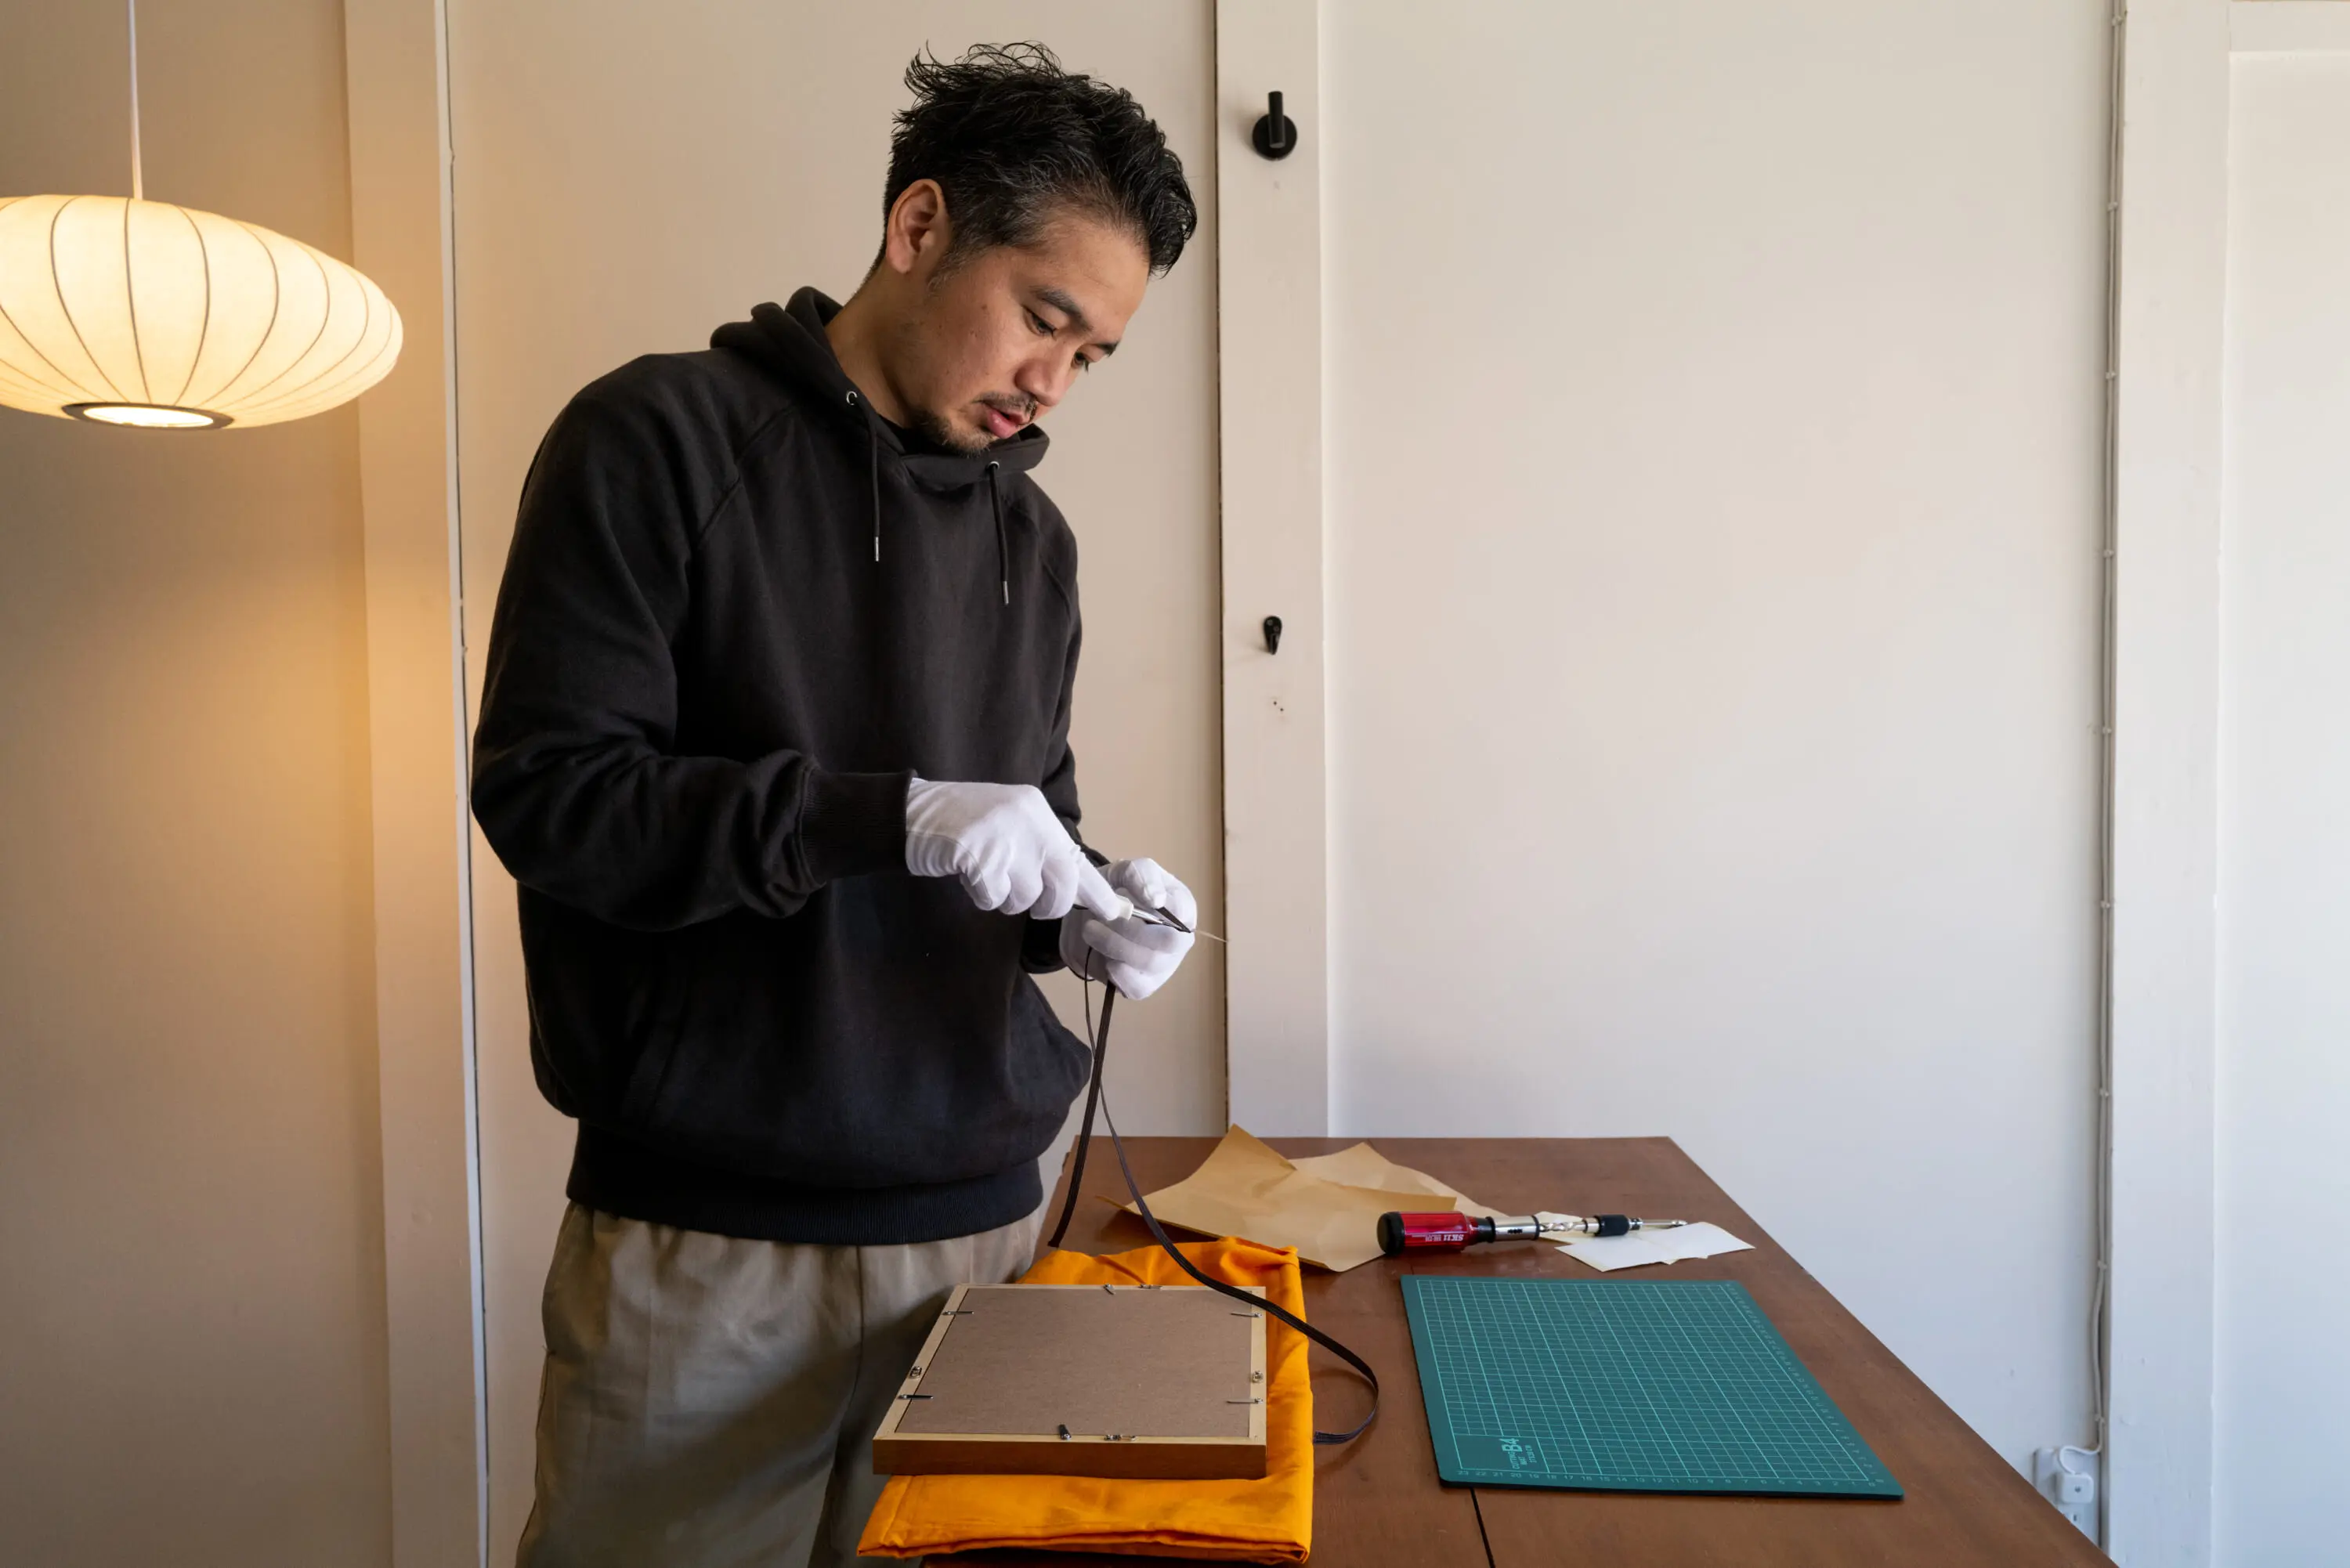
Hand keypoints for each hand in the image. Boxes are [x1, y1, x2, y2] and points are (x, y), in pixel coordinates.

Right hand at [904, 779, 1120, 918]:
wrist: (910, 811)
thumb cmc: (960, 823)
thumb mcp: (1008, 824)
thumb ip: (1038, 848)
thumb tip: (1073, 887)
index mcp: (1037, 809)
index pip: (1076, 856)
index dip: (1095, 890)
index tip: (1115, 912)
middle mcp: (1027, 819)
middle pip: (1060, 883)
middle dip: (1048, 904)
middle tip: (1026, 900)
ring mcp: (1003, 835)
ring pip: (1025, 896)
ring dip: (1005, 897)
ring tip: (985, 873)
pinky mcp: (979, 855)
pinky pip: (993, 898)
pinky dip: (980, 896)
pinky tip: (967, 874)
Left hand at [1059, 858, 1197, 998]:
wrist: (1087, 919)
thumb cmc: (1115, 891)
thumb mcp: (1124, 871)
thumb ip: (1142, 875)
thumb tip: (1157, 899)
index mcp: (1182, 907)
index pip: (1181, 910)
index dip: (1155, 906)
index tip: (1125, 897)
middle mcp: (1180, 939)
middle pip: (1169, 942)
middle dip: (1131, 928)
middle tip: (1102, 917)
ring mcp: (1164, 966)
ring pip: (1149, 963)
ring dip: (1115, 945)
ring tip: (1090, 929)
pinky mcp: (1144, 986)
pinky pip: (1136, 987)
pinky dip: (1114, 971)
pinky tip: (1101, 954)